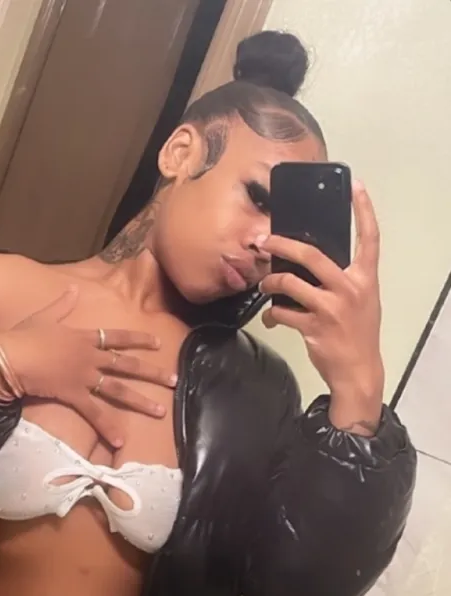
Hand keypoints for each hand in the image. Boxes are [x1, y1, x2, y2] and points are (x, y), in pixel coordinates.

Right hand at [0, 286, 176, 447]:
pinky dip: (107, 427)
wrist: (8, 354)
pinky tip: (121, 440)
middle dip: (152, 372)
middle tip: (175, 380)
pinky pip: (94, 413)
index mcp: (83, 337)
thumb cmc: (22, 335)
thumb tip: (74, 288)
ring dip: (141, 402)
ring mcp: (83, 376)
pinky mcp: (72, 394)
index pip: (117, 337)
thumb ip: (62, 304)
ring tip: (161, 412)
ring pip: (118, 390)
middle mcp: (89, 356)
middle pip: (127, 365)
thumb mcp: (43, 316)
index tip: (158, 343)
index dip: (139, 339)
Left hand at [258, 181, 383, 433]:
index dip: (363, 210)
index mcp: (365, 278)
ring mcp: (331, 308)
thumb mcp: (361, 301)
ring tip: (263, 285)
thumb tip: (308, 262)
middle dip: (282, 244)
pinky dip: (272, 315)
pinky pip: (282, 313)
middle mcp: (350, 288)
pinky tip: (272, 318)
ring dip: (270, 282)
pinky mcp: (313, 327)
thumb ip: (343, 279)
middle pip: (311, 255)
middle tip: (264, 240)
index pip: (369, 238)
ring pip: (289, 283)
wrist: (357, 371)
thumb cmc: (357, 332)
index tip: (355, 186)